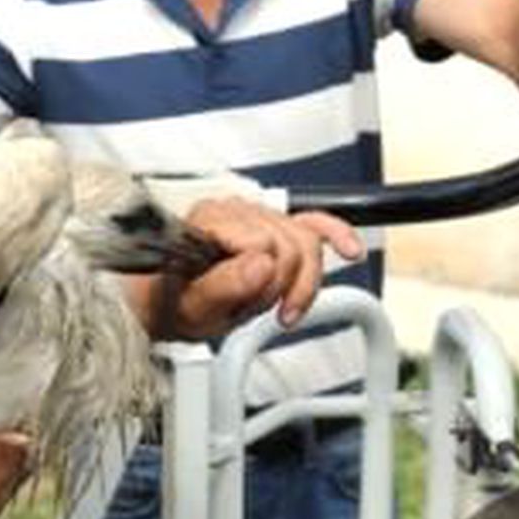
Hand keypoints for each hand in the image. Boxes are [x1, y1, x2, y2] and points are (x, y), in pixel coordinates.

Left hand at [150, 199, 362, 340]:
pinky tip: (351, 250)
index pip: (269, 245)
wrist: (168, 303)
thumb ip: (223, 285)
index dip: (267, 284)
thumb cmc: (176, 303)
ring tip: (274, 301)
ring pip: (308, 240)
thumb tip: (261, 263)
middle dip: (282, 285)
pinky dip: (336, 234)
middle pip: (293, 243)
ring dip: (299, 280)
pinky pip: (313, 221)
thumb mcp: (193, 307)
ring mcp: (254, 216)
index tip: (249, 307)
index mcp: (210, 222)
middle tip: (254, 307)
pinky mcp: (271, 225)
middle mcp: (233, 211)